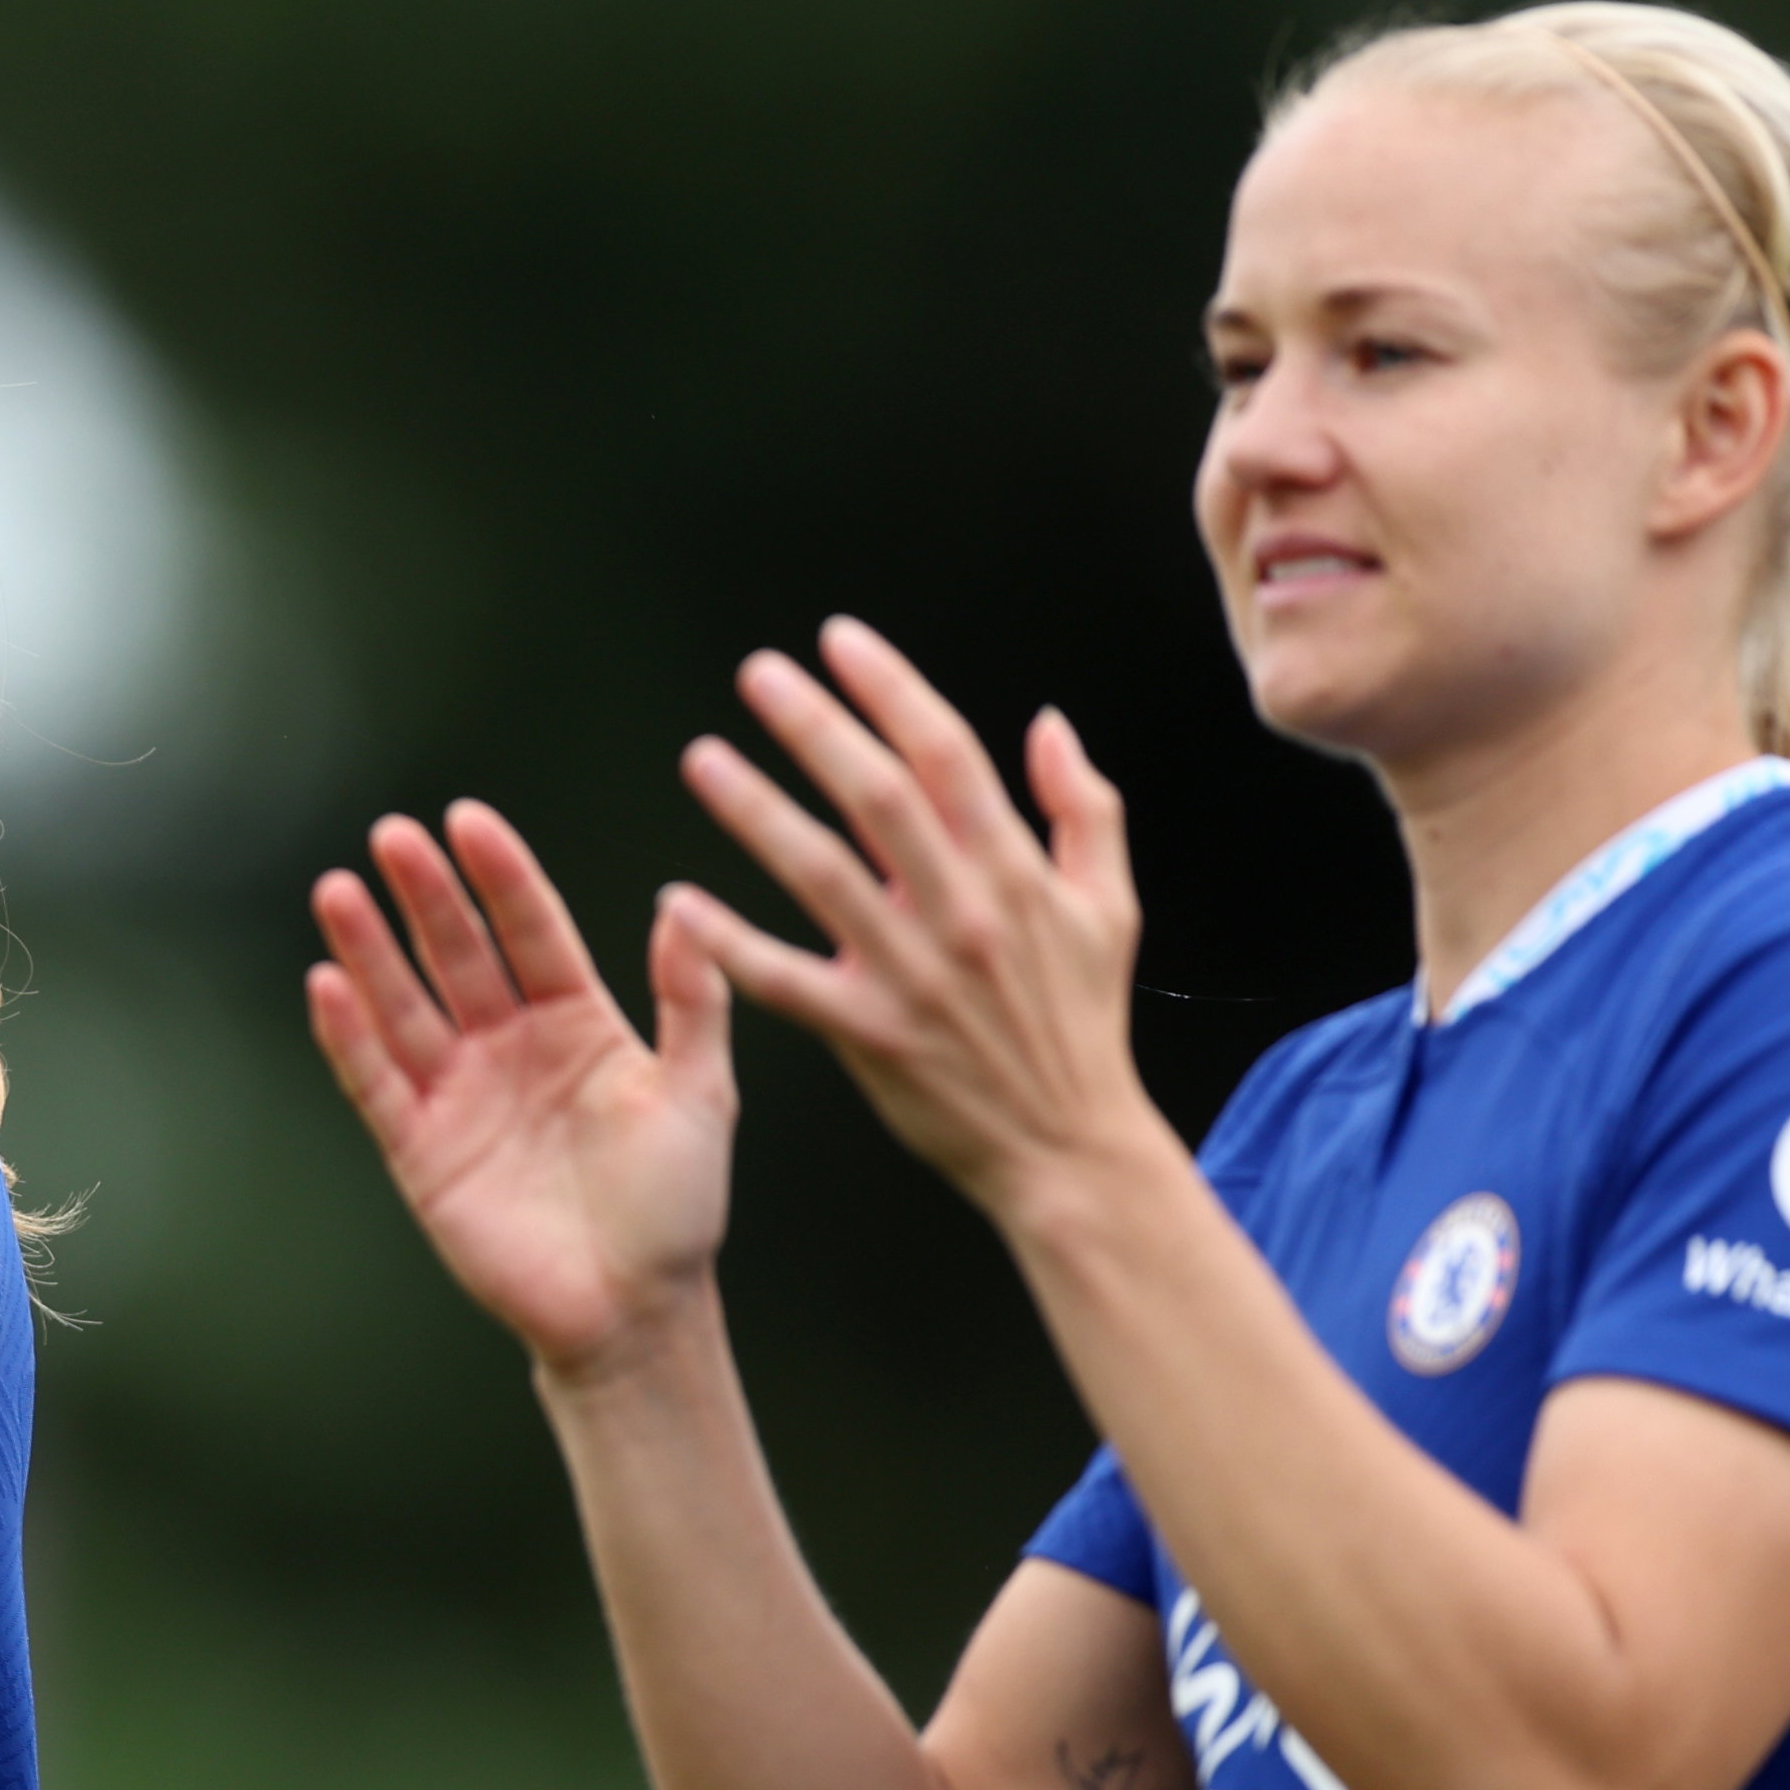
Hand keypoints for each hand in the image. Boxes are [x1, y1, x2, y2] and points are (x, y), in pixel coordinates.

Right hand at [307, 801, 736, 1379]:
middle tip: (394, 836)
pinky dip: (350, 1036)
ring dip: (370, 951)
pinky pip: (377, 1082)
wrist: (633, 1312)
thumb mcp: (700, 1094)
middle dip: (426, 897)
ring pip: (405, 1007)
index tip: (469, 820)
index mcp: (579, 1025)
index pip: (531, 932)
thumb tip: (681, 906)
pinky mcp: (421, 1151)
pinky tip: (326, 983)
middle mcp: (511, 1049)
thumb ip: (691, 1002)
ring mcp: (461, 1097)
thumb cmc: (675, 1209)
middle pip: (458, 955)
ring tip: (339, 891)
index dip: (501, 878)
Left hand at [662, 618, 1167, 1226]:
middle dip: (813, 725)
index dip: (890, 688)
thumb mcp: (1110, 908)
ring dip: (756, 811)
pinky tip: (679, 901)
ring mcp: (911, 973)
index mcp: (1014, 870)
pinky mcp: (870, 1034)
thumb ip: (1084, 808)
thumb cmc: (1082, 1026)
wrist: (1069, 1147)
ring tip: (704, 761)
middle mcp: (960, 911)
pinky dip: (729, 942)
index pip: (945, 753)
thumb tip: (1048, 725)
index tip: (839, 641)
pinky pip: (784, 980)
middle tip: (758, 675)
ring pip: (820, 872)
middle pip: (877, 795)